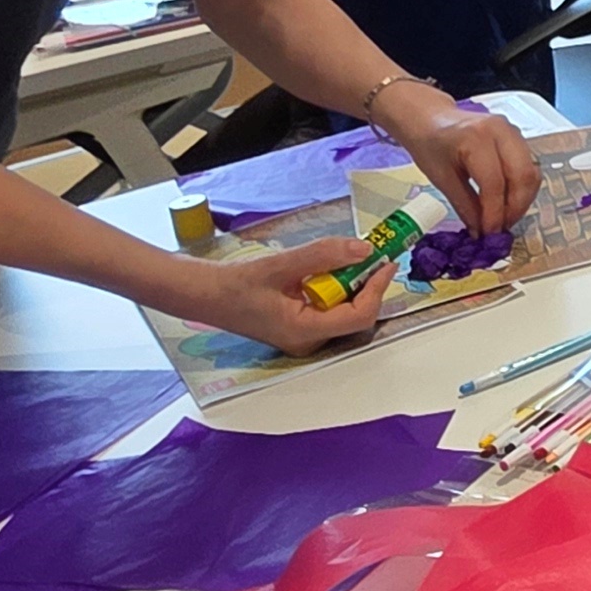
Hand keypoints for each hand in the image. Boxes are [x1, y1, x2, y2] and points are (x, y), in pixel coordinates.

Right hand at [168, 237, 391, 355]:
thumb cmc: (235, 285)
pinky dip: (337, 287)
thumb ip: (322, 255)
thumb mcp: (280, 266)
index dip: (377, 288)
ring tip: (351, 258)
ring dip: (352, 284)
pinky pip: (330, 308)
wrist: (205, 295)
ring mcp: (305, 336)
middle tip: (371, 254)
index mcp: (305, 332)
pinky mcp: (300, 326)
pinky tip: (329, 268)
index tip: (385, 262)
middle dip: (367, 284)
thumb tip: (364, 249)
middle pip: (356, 316)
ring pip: (345, 312)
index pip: (359, 316)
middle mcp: (310, 341)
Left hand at [392, 94, 540, 231]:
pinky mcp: (518, 138)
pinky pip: (529, 167)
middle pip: (522, 177)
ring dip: (521, 200)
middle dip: (515, 208)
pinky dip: (522, 189)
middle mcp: (501, 131)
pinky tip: (508, 202)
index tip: (489, 233)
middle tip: (500, 228)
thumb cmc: (431, 145)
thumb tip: (481, 231)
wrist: (432, 120)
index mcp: (476, 138)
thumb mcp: (442, 179)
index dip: (494, 213)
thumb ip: (466, 206)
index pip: (494, 183)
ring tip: (504, 218)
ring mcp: (513, 132)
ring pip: (531, 173)